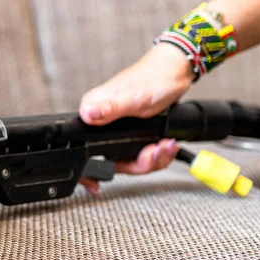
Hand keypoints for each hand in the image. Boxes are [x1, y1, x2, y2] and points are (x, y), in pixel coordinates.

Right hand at [78, 43, 194, 194]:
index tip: (96, 185)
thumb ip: (109, 108)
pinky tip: (165, 144)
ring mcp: (117, 130)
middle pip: (113, 161)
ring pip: (129, 161)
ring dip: (152, 159)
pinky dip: (157, 154)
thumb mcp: (131, 97)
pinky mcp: (132, 133)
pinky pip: (141, 155)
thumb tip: (86, 114)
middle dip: (138, 163)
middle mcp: (101, 123)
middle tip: (153, 151)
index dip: (92, 170)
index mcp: (93, 113)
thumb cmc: (152, 79)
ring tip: (165, 145)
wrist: (174, 73)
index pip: (84, 150)